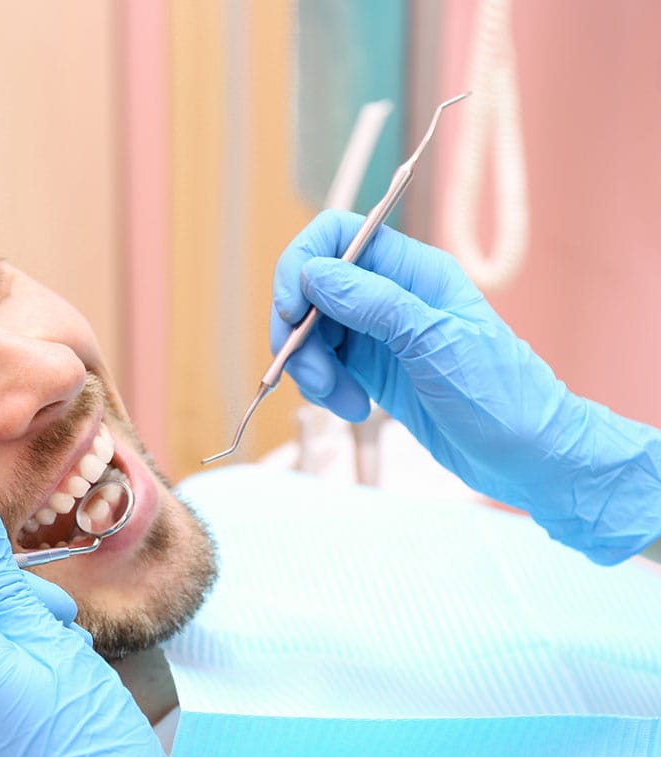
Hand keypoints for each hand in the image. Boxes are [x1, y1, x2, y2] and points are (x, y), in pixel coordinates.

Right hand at [272, 210, 660, 563]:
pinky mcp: (372, 369)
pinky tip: (353, 408)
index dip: (301, 264)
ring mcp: (378, 332)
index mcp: (413, 271)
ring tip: (342, 402)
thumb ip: (373, 304)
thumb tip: (314, 273)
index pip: (336, 236)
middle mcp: (390, 294)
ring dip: (310, 367)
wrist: (530, 455)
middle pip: (312, 288)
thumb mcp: (436, 344)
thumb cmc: (502, 396)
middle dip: (299, 333)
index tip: (291, 313)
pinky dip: (324, 387)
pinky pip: (324, 364)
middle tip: (313, 379)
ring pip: (312, 331)